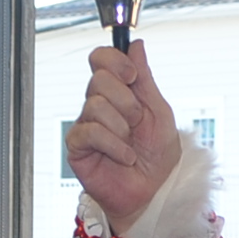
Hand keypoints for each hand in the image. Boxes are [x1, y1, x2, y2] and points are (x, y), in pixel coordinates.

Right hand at [67, 44, 184, 227]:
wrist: (153, 191)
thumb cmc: (158, 156)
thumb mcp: (159, 112)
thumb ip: (146, 79)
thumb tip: (136, 46)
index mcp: (118, 92)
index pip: (100, 59)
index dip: (113, 61)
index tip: (132, 76)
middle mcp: (98, 104)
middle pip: (98, 79)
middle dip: (125, 100)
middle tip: (137, 121)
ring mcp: (86, 125)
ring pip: (95, 106)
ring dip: (121, 126)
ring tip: (131, 144)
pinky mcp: (78, 147)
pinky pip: (90, 132)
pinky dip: (113, 144)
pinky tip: (125, 157)